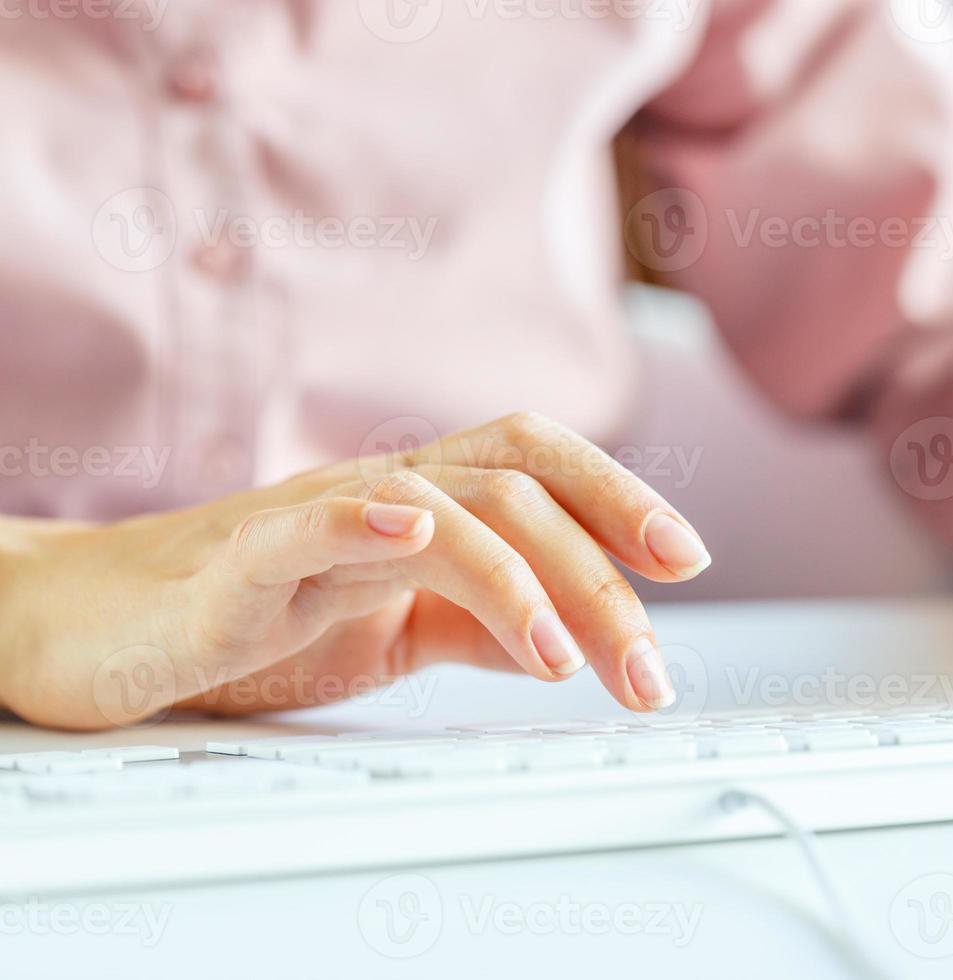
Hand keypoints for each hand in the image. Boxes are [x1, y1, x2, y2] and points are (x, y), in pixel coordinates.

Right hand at [0, 412, 710, 728]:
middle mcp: (379, 495)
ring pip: (438, 507)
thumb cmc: (245, 619)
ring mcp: (310, 520)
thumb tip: (568, 641)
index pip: (539, 466)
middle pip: (514, 485)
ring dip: (519, 579)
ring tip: (567, 652)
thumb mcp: (389, 633)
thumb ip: (472, 624)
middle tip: (651, 655)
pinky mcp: (237, 565)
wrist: (96, 627)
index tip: (686, 559)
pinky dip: (366, 520)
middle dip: (602, 563)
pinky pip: (308, 525)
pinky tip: (417, 529)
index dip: (619, 497)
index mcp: (421, 505)